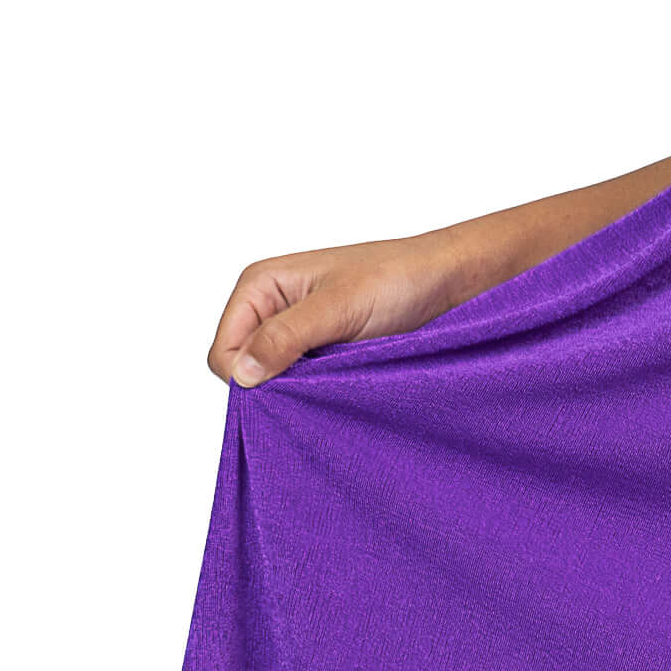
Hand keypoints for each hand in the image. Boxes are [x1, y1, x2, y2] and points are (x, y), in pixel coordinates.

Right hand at [207, 234, 466, 386]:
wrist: (446, 280)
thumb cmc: (396, 278)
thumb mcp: (339, 306)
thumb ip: (286, 336)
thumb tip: (243, 374)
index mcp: (259, 286)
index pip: (223, 353)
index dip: (249, 375)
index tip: (293, 381)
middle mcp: (270, 309)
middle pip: (244, 370)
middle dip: (274, 384)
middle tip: (322, 381)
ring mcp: (295, 333)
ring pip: (273, 382)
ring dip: (300, 390)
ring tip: (339, 378)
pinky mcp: (321, 353)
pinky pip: (301, 385)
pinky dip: (318, 392)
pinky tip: (345, 383)